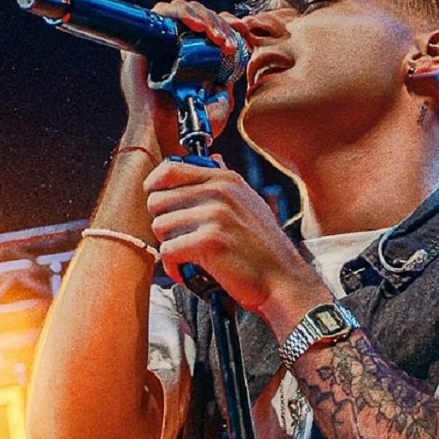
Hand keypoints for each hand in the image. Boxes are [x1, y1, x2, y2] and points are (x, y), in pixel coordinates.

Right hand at [120, 0, 252, 155]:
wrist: (166, 132)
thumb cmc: (191, 121)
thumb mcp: (220, 98)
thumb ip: (226, 79)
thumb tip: (234, 60)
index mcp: (194, 57)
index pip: (211, 26)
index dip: (227, 23)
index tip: (241, 30)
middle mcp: (176, 45)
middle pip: (199, 15)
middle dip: (219, 23)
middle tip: (227, 42)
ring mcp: (160, 40)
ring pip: (183, 9)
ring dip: (205, 18)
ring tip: (216, 37)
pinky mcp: (145, 38)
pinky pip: (162, 11)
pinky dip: (181, 13)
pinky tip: (196, 26)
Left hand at [143, 158, 324, 320]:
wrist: (283, 279)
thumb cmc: (264, 248)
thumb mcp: (250, 203)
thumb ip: (226, 183)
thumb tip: (214, 158)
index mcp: (226, 180)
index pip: (169, 170)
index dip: (155, 188)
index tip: (161, 205)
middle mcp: (220, 192)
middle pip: (157, 201)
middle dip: (165, 224)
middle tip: (184, 239)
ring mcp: (215, 215)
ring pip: (159, 227)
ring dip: (170, 246)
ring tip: (190, 256)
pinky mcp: (209, 242)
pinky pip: (167, 252)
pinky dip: (174, 267)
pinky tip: (190, 271)